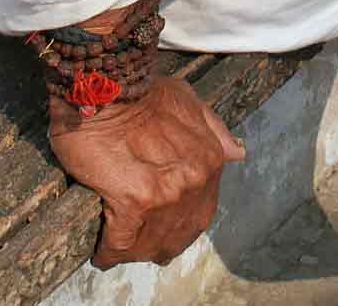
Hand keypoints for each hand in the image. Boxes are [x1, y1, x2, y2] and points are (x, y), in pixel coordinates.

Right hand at [49, 77, 245, 267]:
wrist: (105, 83)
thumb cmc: (141, 90)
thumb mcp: (188, 101)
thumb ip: (213, 130)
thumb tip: (236, 153)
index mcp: (208, 161)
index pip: (200, 210)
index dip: (179, 223)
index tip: (161, 225)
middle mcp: (192, 182)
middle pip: (177, 234)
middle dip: (159, 245)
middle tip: (140, 247)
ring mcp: (163, 195)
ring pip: (149, 243)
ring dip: (133, 252)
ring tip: (118, 251)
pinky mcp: (131, 202)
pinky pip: (119, 242)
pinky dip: (109, 252)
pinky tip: (101, 254)